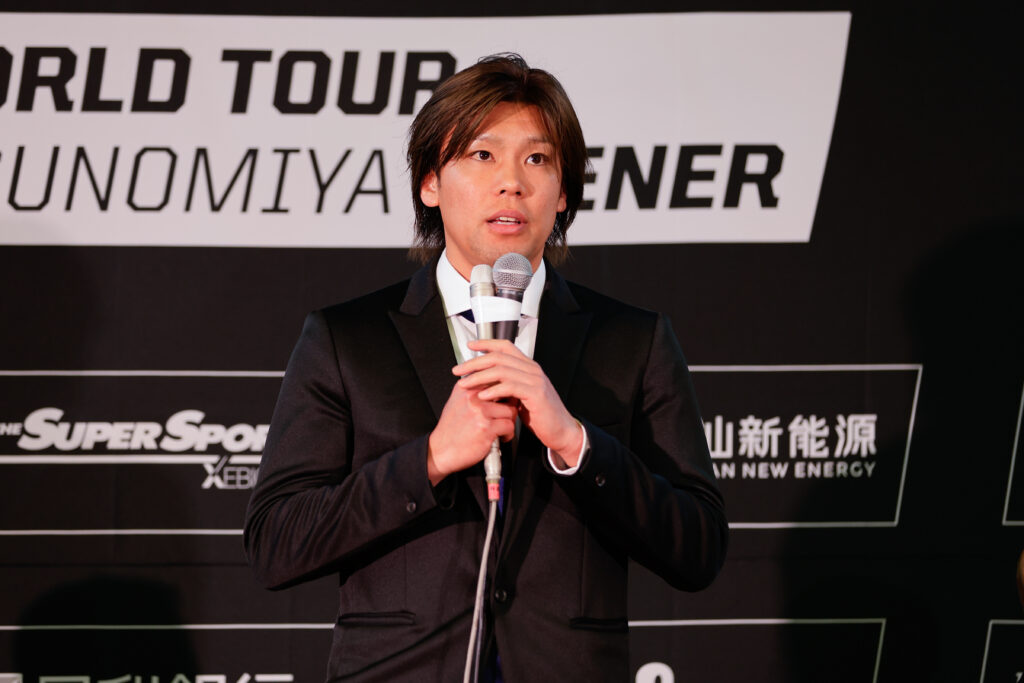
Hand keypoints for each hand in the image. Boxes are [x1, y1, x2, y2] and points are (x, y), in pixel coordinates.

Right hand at [427, 380, 516, 485]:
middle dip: (508, 406)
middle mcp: (472, 397)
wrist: (440, 451)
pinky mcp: (486, 427)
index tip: (505, 399)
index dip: (504, 391)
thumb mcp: (457, 403)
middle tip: (504, 416)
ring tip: (501, 429)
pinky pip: (509, 426)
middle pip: (505, 394)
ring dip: (509, 422)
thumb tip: (494, 388)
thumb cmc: (450, 430)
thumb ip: (473, 393)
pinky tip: (500, 438)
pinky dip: (508, 434)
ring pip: (510, 411)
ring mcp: (479, 412)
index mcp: (465, 388)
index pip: (494, 379)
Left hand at [453, 339, 583, 464]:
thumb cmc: (540, 415)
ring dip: (479, 377)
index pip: (506, 347)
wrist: (560, 430)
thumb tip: (484, 381)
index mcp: (528, 367)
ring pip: (501, 370)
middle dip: (475, 363)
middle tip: (459, 371)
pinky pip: (510, 386)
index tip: (471, 345)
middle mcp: (532, 369)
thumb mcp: (520, 396)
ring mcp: (535, 380)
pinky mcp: (536, 394)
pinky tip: (483, 395)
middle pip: (499, 357)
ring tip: (466, 384)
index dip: (487, 344)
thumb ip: (506, 385)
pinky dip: (494, 390)